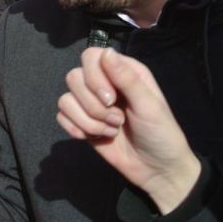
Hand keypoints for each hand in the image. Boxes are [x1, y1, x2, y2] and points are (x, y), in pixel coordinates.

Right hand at [56, 47, 200, 213]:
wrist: (156, 170)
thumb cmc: (161, 134)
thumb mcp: (149, 105)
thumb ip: (126, 78)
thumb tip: (106, 51)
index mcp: (123, 72)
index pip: (91, 57)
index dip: (94, 77)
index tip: (110, 98)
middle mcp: (104, 83)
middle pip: (74, 78)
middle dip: (93, 105)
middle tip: (117, 120)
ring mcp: (90, 104)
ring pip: (65, 100)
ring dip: (88, 121)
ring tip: (112, 131)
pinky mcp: (81, 123)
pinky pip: (62, 117)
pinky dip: (77, 130)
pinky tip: (95, 138)